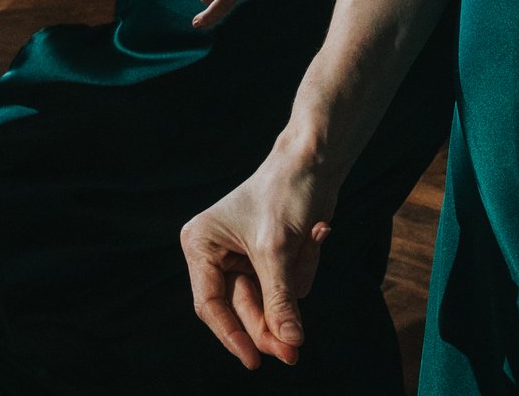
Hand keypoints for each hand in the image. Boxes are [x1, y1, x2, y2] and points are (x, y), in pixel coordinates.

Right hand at [181, 154, 335, 369]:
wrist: (317, 158)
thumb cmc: (287, 192)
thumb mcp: (278, 250)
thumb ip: (280, 300)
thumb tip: (289, 344)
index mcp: (201, 245)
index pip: (211, 304)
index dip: (232, 335)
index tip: (254, 361)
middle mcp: (217, 253)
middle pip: (242, 308)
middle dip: (272, 322)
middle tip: (294, 352)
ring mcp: (244, 257)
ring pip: (270, 300)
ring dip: (297, 276)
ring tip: (312, 237)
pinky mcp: (270, 258)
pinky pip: (288, 285)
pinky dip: (305, 266)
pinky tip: (315, 232)